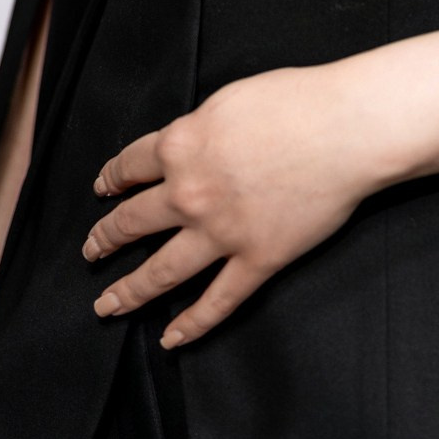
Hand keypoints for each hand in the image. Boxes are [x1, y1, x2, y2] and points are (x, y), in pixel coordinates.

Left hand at [85, 63, 385, 348]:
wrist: (347, 129)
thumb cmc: (296, 102)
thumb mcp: (228, 100)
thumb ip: (197, 129)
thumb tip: (184, 146)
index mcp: (180, 146)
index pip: (129, 167)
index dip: (111, 180)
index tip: (103, 191)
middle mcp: (189, 194)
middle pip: (132, 223)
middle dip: (106, 239)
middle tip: (91, 251)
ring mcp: (221, 233)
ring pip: (161, 273)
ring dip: (128, 291)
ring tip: (107, 305)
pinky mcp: (257, 260)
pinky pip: (217, 301)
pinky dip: (191, 324)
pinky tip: (171, 338)